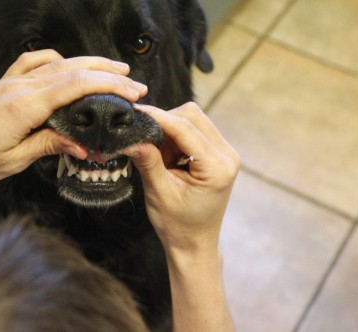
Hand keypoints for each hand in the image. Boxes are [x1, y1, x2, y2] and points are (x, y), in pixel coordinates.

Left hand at [0, 50, 147, 203]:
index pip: (77, 86)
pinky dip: (55, 59)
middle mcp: (20, 87)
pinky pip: (33, 62)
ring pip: (58, 63)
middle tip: (137, 84)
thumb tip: (83, 144)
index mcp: (25, 106)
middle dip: (109, 74)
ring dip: (89, 64)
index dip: (110, 86)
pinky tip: (65, 64)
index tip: (134, 93)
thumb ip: (48, 145)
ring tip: (114, 69)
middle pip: (74, 71)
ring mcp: (11, 81)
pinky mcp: (3, 83)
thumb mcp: (13, 160)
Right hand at [124, 102, 239, 255]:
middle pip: (192, 115)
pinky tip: (167, 158)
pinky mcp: (218, 153)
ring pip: (193, 120)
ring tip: (158, 157)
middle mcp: (227, 155)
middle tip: (144, 140)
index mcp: (217, 167)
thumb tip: (130, 135)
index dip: (158, 117)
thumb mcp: (158, 192)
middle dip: (164, 122)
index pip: (185, 127)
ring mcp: (225, 153)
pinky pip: (194, 130)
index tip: (134, 113)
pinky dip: (175, 138)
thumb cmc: (177, 224)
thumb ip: (147, 161)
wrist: (193, 243)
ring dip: (169, 131)